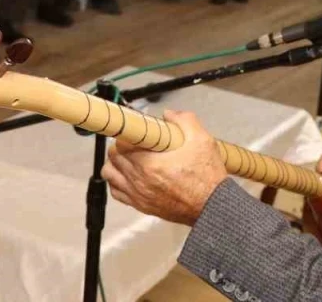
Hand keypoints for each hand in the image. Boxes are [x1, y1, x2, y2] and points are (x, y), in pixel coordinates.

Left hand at [103, 110, 227, 225]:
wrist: (212, 206)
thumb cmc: (206, 176)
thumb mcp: (202, 139)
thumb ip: (184, 120)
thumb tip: (168, 114)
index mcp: (149, 164)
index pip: (120, 144)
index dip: (127, 133)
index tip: (137, 130)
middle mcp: (138, 181)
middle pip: (112, 157)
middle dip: (121, 145)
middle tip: (136, 141)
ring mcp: (138, 195)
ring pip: (109, 174)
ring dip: (116, 163)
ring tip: (130, 157)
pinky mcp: (141, 206)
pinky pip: (116, 192)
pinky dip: (118, 182)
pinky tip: (130, 175)